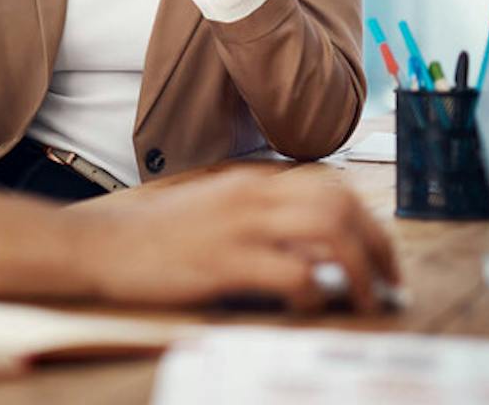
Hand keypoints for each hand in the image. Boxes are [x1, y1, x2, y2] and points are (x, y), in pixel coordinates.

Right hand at [81, 169, 400, 312]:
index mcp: (250, 182)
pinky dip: (315, 294)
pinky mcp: (225, 262)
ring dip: (361, 272)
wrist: (100, 245)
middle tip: (388, 281)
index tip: (380, 256)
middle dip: (379, 246)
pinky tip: (309, 306)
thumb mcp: (211, 210)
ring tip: (366, 300)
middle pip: (343, 205)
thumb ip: (258, 218)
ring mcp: (239, 227)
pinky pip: (294, 275)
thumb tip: (311, 250)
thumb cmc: (153, 235)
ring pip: (330, 234)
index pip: (332, 187)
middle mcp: (251, 196)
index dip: (368, 222)